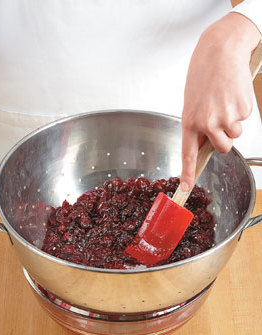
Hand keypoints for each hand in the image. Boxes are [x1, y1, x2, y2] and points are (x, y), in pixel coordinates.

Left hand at [180, 12, 261, 191]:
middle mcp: (207, 123)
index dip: (187, 173)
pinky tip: (232, 94)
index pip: (188, 154)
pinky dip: (240, 110)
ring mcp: (226, 117)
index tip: (185, 189)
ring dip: (233, 123)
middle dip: (224, 138)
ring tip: (225, 101)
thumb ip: (198, 124)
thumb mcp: (192, 102)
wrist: (220, 51)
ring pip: (235, 134)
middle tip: (220, 119)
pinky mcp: (242, 109)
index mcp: (190, 121)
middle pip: (222, 148)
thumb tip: (206, 143)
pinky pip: (244, 119)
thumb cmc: (204, 75)